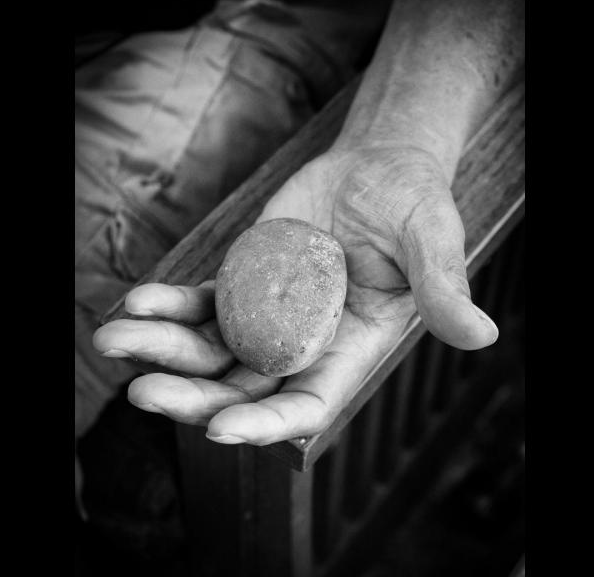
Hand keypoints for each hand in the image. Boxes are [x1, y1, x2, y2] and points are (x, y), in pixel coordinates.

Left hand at [93, 145, 497, 444]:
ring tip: (111, 342)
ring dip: (161, 353)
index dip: (266, 422)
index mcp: (351, 350)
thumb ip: (445, 287)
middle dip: (192, 397)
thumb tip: (482, 335)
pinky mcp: (244, 283)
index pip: (307, 404)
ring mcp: (269, 316)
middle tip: (142, 393)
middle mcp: (304, 344)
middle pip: (242, 389)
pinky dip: (168, 307)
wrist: (375, 166)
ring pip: (209, 352)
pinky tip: (135, 302)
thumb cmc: (413, 202)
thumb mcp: (433, 239)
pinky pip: (201, 305)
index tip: (221, 427)